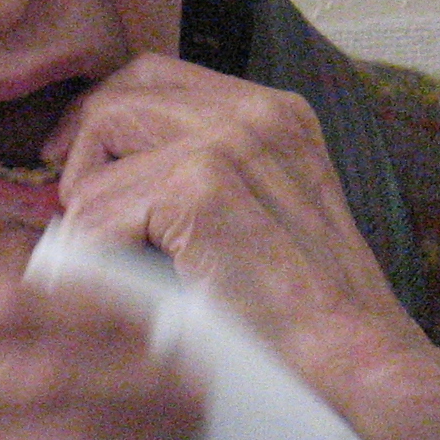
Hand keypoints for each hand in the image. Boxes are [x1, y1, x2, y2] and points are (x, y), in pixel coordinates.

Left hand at [49, 56, 439, 439]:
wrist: (358, 364)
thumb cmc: (305, 314)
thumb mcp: (267, 216)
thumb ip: (207, 174)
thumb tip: (110, 165)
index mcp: (273, 114)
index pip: (155, 75)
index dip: (103, 117)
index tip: (84, 175)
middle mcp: (255, 113)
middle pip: (119, 95)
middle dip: (83, 155)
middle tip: (81, 218)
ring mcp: (230, 145)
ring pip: (98, 150)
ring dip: (90, 214)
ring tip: (120, 264)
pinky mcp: (200, 191)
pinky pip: (98, 209)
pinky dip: (94, 254)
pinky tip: (126, 289)